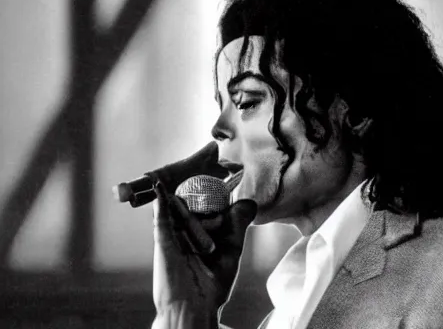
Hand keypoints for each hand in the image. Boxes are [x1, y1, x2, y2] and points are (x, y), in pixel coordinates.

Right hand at [152, 182, 256, 328]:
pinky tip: (159, 187)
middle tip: (208, 169)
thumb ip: (238, 224)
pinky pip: (160, 217)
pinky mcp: (163, 241)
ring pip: (177, 207)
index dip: (212, 190)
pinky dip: (160, 201)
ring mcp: (174, 235)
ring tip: (182, 172)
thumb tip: (250, 202)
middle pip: (192, 203)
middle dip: (197, 188)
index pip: (207, 204)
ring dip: (179, 191)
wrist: (196, 307)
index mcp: (202, 231)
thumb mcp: (232, 248)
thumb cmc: (213, 282)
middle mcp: (187, 231)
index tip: (222, 170)